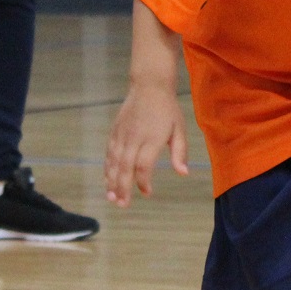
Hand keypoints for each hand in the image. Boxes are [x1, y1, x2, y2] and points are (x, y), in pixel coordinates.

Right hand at [104, 81, 189, 205]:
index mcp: (151, 138)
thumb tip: (183, 173)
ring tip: (112, 198)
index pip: (143, 165)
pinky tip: (108, 181)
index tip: (147, 192)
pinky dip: (107, 168)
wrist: (149, 85)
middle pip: (125, 167)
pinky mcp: (115, 132)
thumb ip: (180, 152)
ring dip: (111, 181)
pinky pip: (109, 153)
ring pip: (114, 162)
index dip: (143, 182)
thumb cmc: (167, 109)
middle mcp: (134, 137)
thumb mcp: (179, 129)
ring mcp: (122, 134)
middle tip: (122, 204)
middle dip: (123, 187)